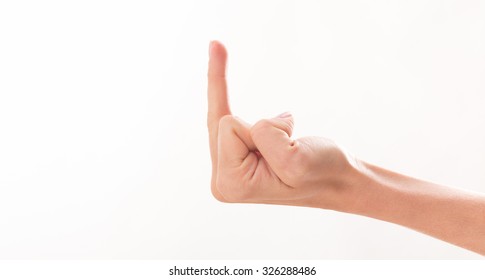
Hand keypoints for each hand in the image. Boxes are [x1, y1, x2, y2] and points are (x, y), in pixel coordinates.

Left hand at [207, 41, 354, 208]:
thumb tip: (254, 124)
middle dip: (259, 125)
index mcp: (230, 184)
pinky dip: (233, 94)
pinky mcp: (232, 158)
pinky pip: (224, 114)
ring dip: (263, 124)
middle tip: (291, 146)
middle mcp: (222, 182)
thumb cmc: (322, 171)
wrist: (339, 180)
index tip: (290, 151)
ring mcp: (226, 171)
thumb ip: (266, 137)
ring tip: (288, 145)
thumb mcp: (297, 161)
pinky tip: (228, 62)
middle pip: (221, 119)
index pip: (227, 125)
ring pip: (226, 115)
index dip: (265, 129)